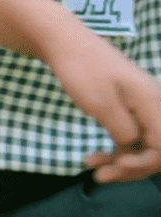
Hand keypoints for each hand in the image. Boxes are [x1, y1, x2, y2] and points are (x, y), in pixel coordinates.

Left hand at [49, 32, 160, 182]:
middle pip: (158, 151)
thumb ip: (124, 130)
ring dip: (121, 162)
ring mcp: (143, 108)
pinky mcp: (129, 111)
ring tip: (92, 166)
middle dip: (132, 168)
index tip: (116, 166)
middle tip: (100, 175)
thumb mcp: (101, 104)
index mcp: (154, 103)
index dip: (144, 164)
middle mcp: (155, 106)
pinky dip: (116, 151)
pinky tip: (94, 158)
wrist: (64, 41)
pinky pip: (132, 138)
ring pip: (144, 147)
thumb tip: (134, 148)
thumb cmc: (81, 68)